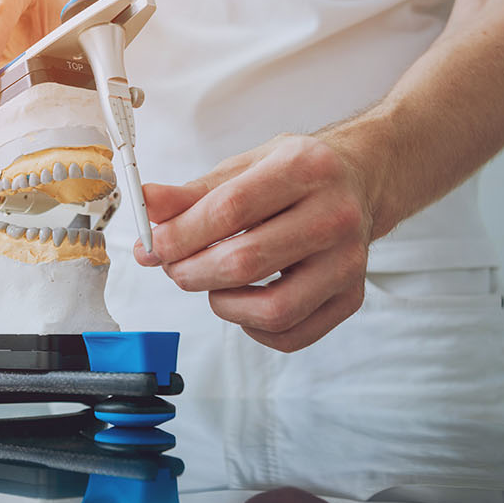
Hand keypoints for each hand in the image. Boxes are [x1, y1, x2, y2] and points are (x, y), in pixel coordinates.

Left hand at [133, 134, 384, 351]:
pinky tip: (243, 302)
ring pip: (273, 309)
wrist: (357, 181)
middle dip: (191, 272)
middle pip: (245, 262)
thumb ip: (191, 193)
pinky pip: (291, 334)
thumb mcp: (243, 167)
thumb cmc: (294, 175)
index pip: (229, 210)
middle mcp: (336, 215)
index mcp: (305, 169)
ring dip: (223, 305)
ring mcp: (349, 261)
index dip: (179, 235)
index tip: (152, 244)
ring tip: (210, 283)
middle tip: (172, 266)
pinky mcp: (351, 296)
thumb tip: (146, 207)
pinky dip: (253, 328)